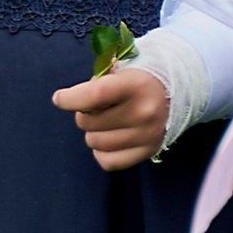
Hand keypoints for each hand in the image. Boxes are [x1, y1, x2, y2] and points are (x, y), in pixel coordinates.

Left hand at [51, 64, 171, 170]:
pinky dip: (102, 152)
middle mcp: (143, 112)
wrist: (172, 93)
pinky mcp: (148, 151)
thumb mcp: (119, 72)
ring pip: (94, 143)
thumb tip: (66, 100)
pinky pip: (107, 161)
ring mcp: (147, 135)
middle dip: (85, 115)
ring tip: (106, 123)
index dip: (70, 99)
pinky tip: (110, 139)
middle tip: (97, 109)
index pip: (93, 95)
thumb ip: (95, 84)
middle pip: (88, 122)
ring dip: (94, 133)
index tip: (59, 99)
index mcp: (136, 85)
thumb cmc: (136, 81)